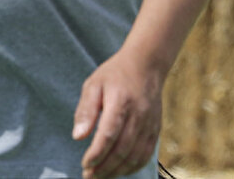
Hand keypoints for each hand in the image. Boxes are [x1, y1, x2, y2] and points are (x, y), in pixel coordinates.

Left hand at [72, 49, 162, 178]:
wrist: (145, 65)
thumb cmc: (115, 74)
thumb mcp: (93, 84)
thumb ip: (85, 110)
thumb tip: (77, 136)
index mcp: (120, 101)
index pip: (108, 135)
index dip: (97, 154)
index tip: (85, 164)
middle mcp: (138, 116)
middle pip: (121, 150)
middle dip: (104, 167)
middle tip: (89, 176)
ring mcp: (149, 124)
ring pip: (134, 157)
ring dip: (117, 171)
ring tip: (101, 175)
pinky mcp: (155, 130)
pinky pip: (146, 155)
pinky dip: (132, 167)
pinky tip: (120, 171)